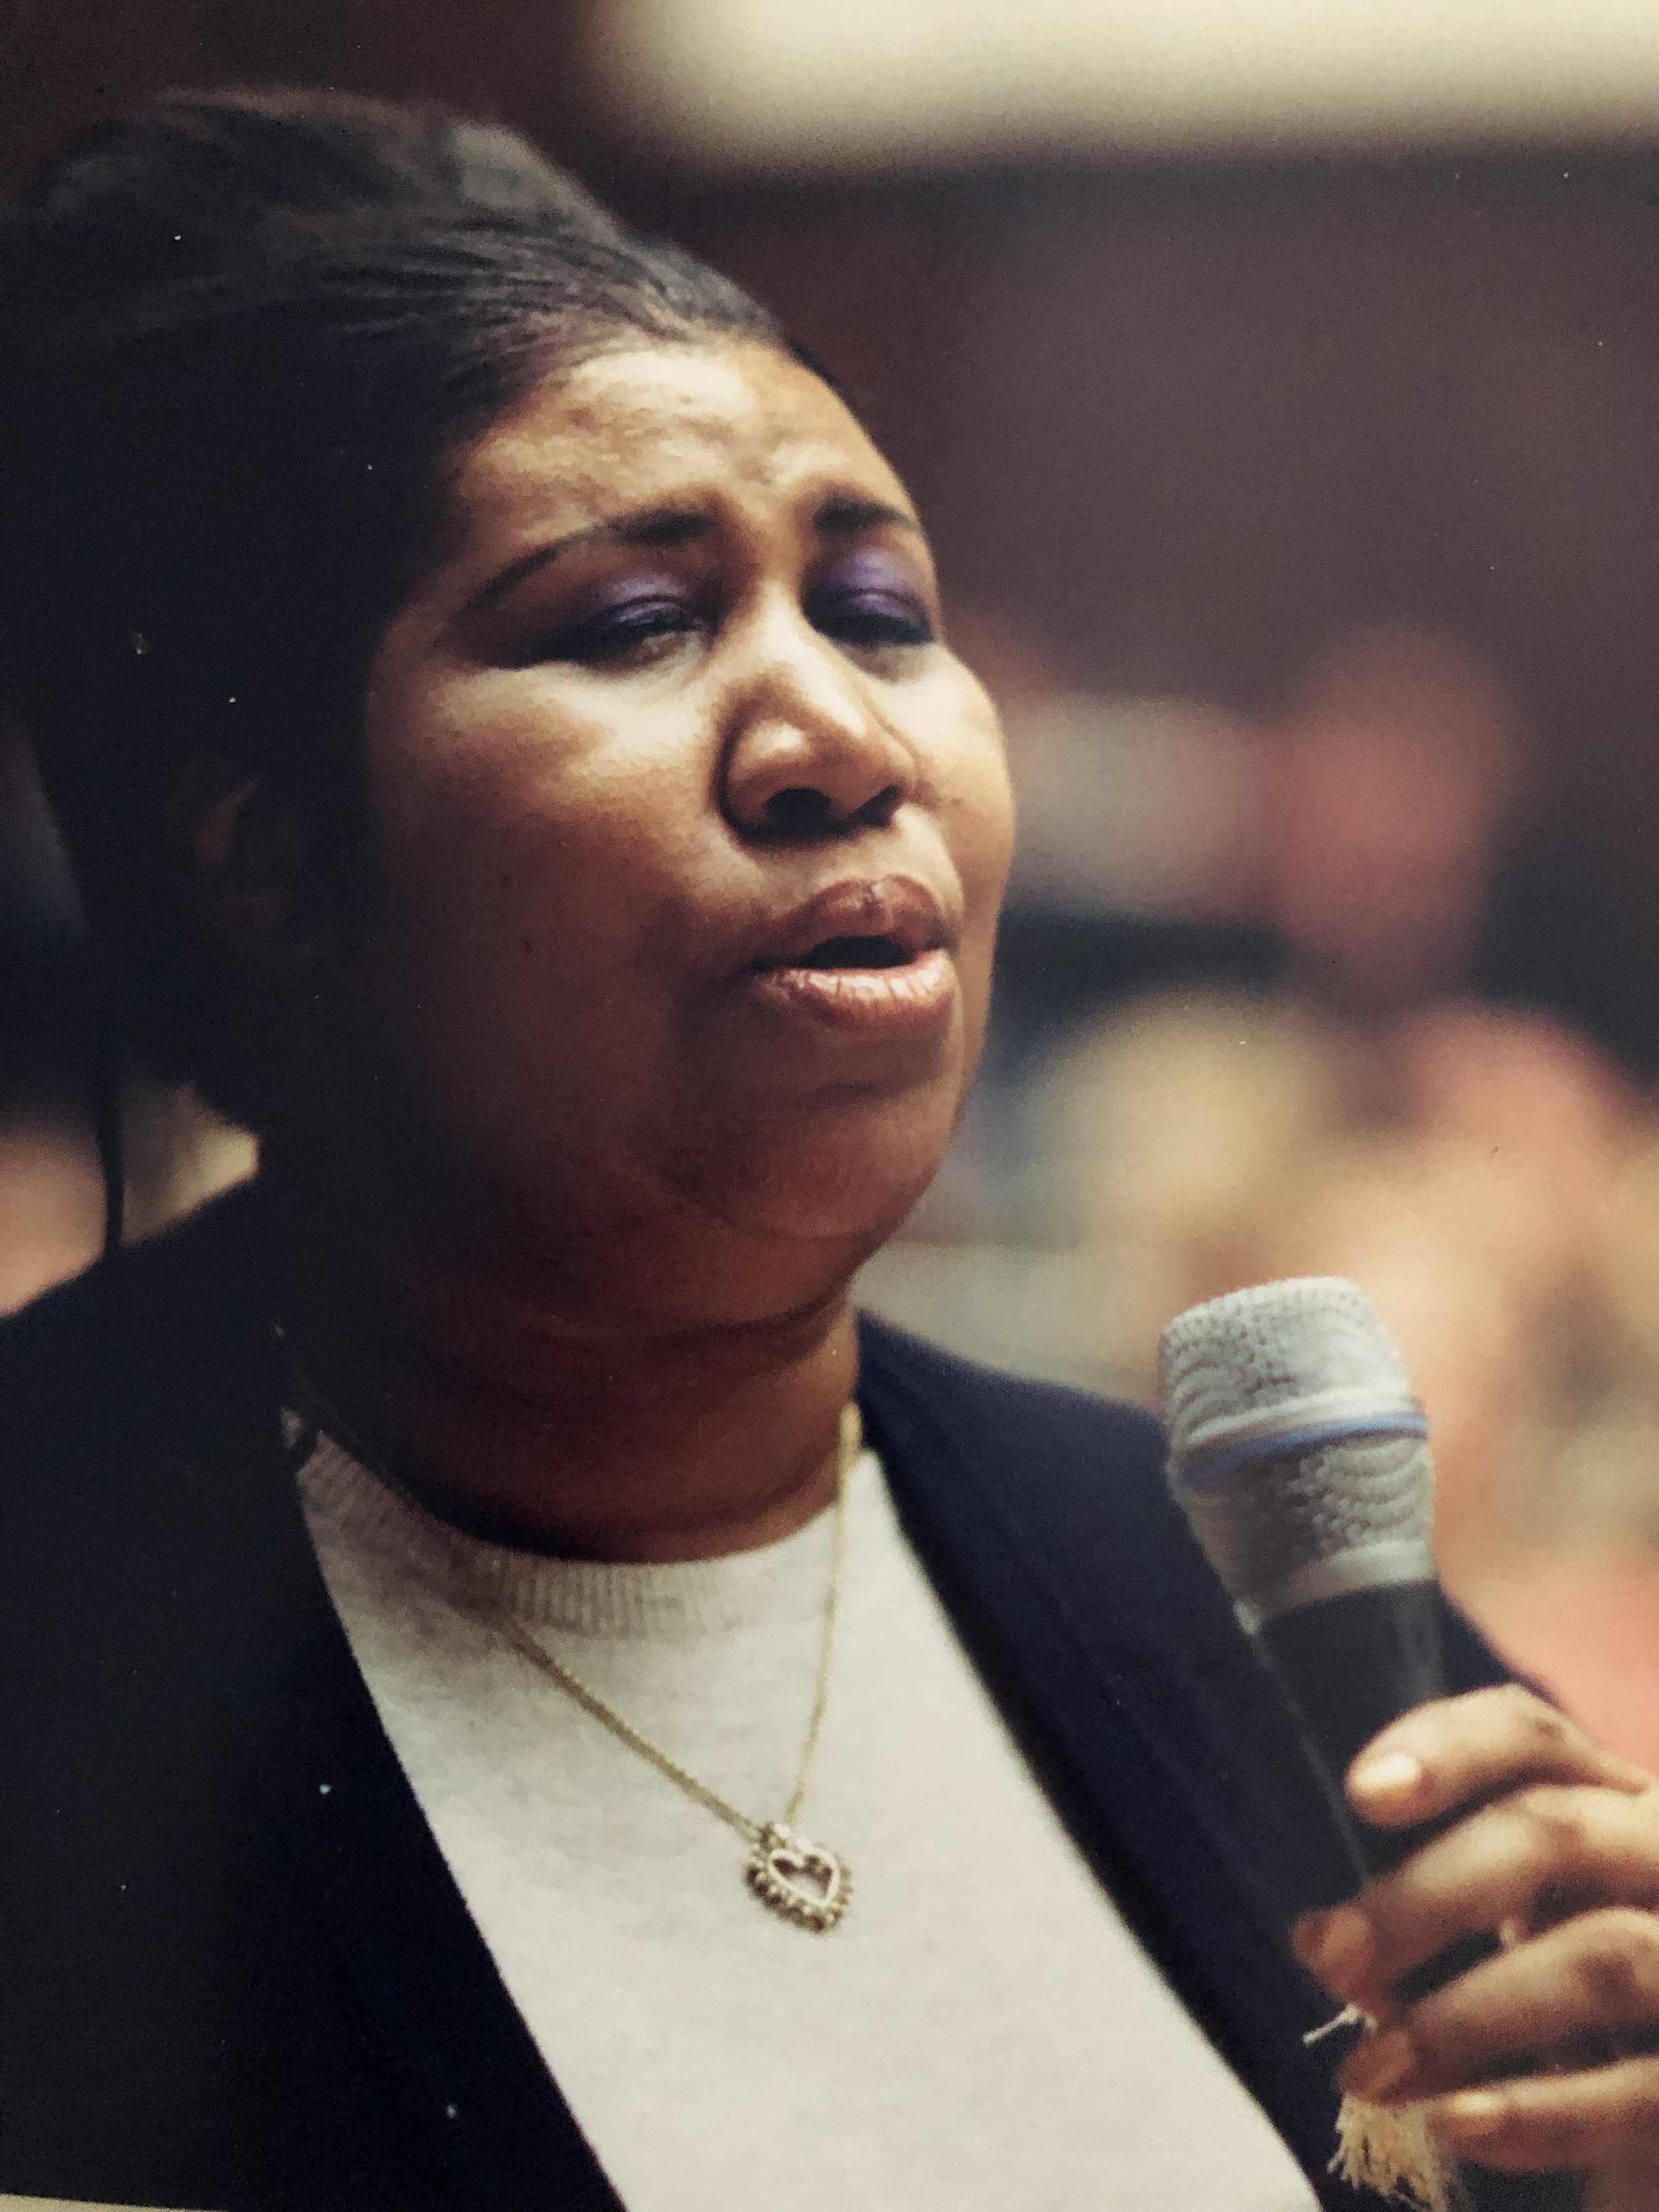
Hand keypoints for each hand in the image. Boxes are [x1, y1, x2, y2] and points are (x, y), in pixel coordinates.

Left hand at [1290, 1684, 1658, 2197]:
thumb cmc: (1576, 1998)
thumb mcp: (1520, 1929)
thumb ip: (1435, 1914)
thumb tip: (1321, 1941)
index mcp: (1611, 1804)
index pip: (1530, 1736)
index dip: (1448, 1749)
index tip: (1361, 1793)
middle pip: (1553, 1833)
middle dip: (1426, 1894)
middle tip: (1328, 1957)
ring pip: (1602, 1955)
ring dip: (1465, 2017)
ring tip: (1368, 2071)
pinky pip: (1639, 2090)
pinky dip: (1538, 2110)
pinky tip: (1456, 2124)